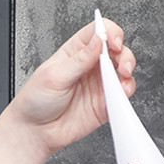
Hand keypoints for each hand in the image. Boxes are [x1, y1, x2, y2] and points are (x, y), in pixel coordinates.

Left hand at [0, 18, 135, 163]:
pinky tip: (120, 93)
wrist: (35, 131)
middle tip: (121, 64)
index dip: (109, 32)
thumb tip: (98, 41)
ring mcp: (99, 84)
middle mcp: (89, 66)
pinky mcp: (104, 103)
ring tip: (123, 78)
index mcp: (75, 52)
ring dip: (128, 73)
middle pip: (116, 50)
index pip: (97, 32)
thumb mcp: (54, 75)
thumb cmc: (36, 100)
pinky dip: (125, 93)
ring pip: (123, 71)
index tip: (113, 41)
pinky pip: (121, 95)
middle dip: (124, 54)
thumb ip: (79, 60)